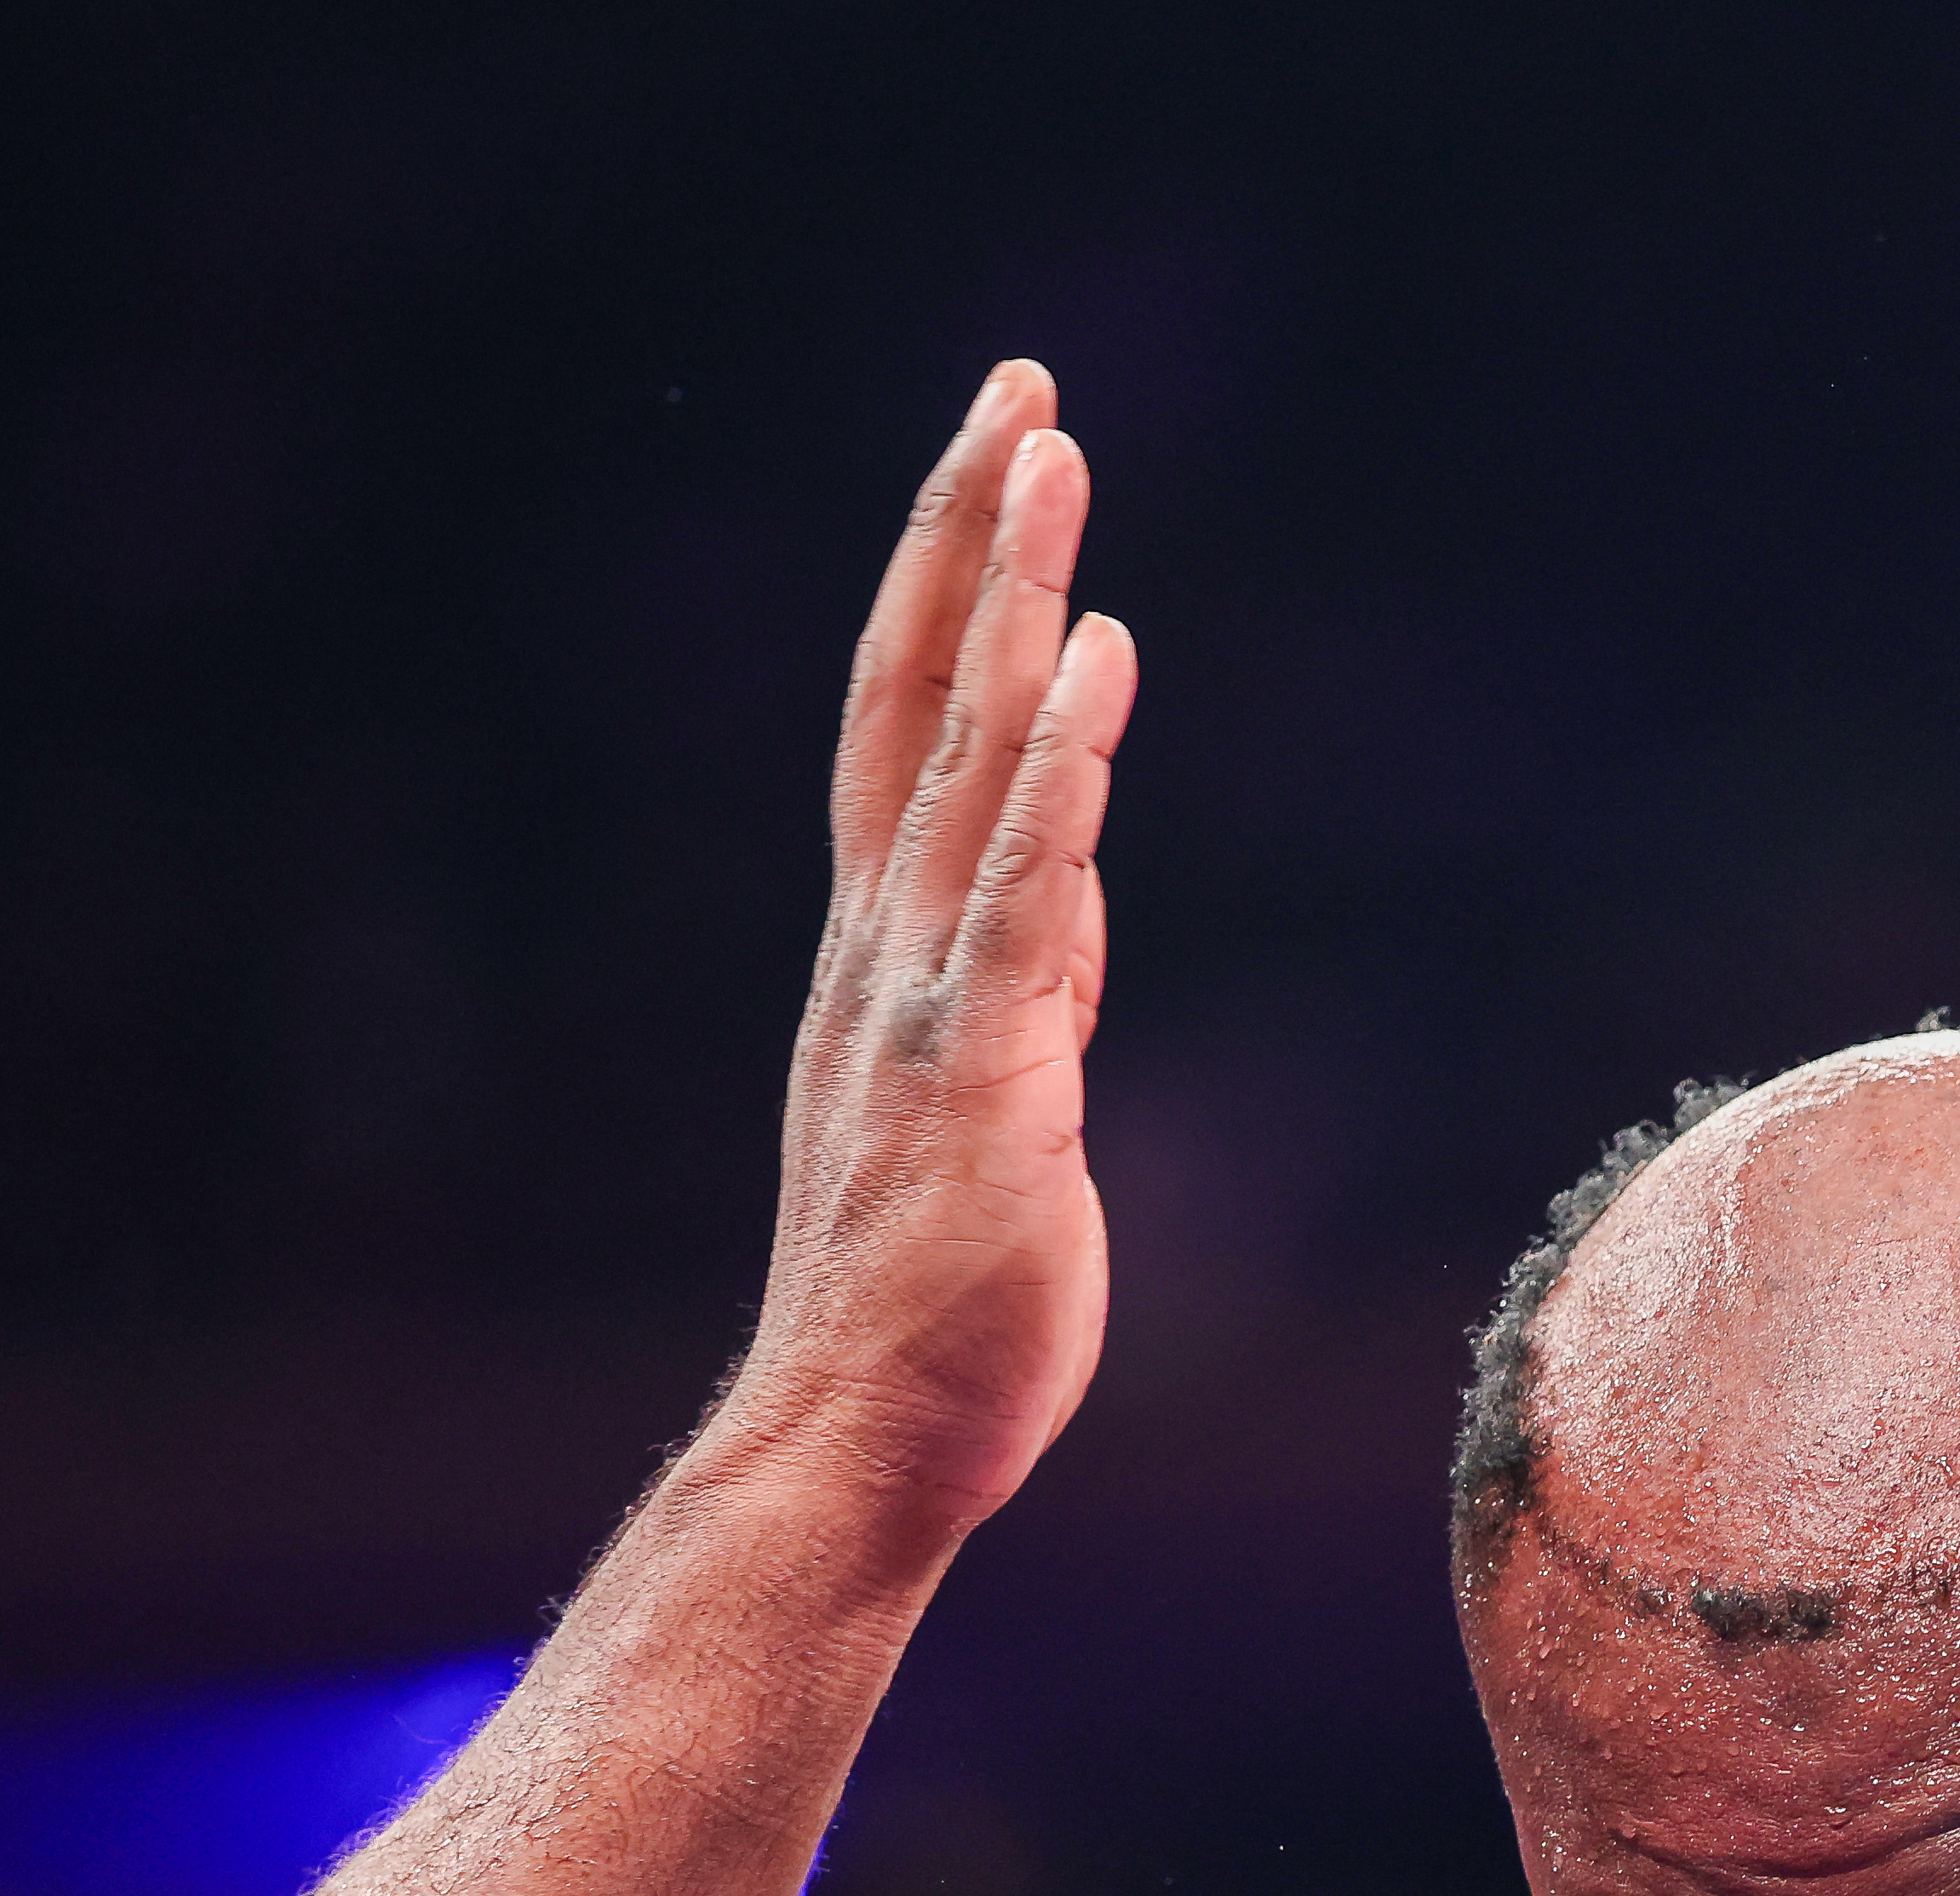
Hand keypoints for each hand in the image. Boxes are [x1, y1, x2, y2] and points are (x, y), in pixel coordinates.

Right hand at [735, 360, 1135, 1517]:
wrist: (865, 1440)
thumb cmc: (937, 1292)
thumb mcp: (997, 1097)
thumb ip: (1025, 983)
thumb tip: (1070, 890)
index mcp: (883, 952)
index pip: (904, 726)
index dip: (947, 585)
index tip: (996, 456)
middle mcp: (883, 948)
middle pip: (919, 698)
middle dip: (969, 536)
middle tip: (1020, 392)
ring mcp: (923, 1003)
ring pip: (966, 763)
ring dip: (1011, 605)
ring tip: (1053, 463)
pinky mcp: (986, 1075)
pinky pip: (1021, 894)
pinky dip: (1056, 774)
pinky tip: (1094, 663)